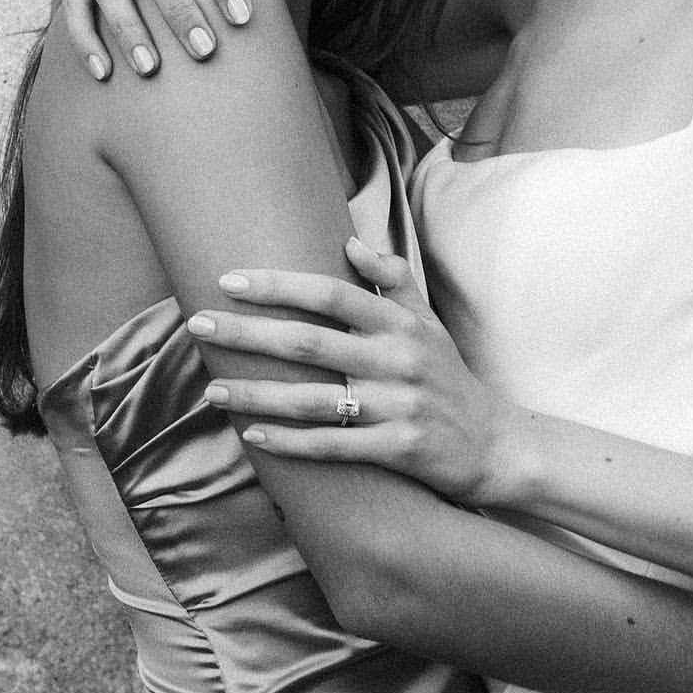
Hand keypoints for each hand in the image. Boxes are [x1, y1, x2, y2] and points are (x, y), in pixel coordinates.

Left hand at [192, 238, 514, 506]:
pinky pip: (334, 445)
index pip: (331, 293)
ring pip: (313, 399)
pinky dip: (292, 442)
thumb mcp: (429, 322)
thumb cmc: (449, 377)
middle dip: (248, 332)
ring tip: (213, 389)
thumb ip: (393, 279)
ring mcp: (398, 406)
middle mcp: (398, 360)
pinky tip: (254, 436)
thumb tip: (350, 242)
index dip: (279, 285)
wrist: (495, 444)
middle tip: (197, 323)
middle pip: (309, 342)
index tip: (229, 280)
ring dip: (256, 393)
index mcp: (400, 324)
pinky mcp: (399, 449)